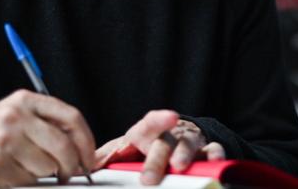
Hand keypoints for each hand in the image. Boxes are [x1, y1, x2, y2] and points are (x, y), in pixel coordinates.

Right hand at [0, 89, 95, 187]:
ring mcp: (5, 139)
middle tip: (66, 174)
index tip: (89, 157)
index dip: (86, 142)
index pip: (71, 117)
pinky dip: (21, 183)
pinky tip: (6, 174)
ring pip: (46, 168)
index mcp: (26, 100)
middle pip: (64, 146)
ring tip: (22, 168)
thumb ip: (45, 125)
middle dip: (70, 166)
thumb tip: (80, 148)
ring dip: (40, 176)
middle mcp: (17, 116)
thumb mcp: (14, 116)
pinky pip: (25, 181)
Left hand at [94, 110, 224, 184]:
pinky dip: (215, 156)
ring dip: (185, 156)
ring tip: (179, 167)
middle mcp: (169, 134)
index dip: (158, 120)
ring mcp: (189, 142)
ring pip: (189, 146)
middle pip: (165, 143)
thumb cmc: (145, 146)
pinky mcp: (206, 151)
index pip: (150, 124)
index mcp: (146, 132)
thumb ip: (107, 158)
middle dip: (157, 160)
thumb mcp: (124, 149)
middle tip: (148, 179)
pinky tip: (214, 163)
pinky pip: (213, 151)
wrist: (175, 140)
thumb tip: (83, 167)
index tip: (169, 117)